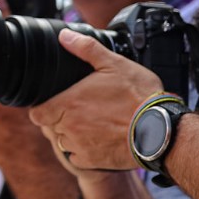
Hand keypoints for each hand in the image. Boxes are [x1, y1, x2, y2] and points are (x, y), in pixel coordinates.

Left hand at [28, 29, 162, 172]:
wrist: (161, 131)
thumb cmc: (139, 98)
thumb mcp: (114, 65)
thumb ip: (86, 49)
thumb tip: (65, 37)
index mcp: (67, 104)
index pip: (37, 114)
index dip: (44, 108)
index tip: (57, 104)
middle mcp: (69, 128)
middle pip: (52, 126)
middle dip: (62, 120)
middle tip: (83, 111)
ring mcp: (80, 146)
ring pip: (65, 142)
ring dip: (73, 135)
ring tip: (94, 125)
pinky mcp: (92, 162)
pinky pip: (78, 158)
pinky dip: (85, 151)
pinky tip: (101, 139)